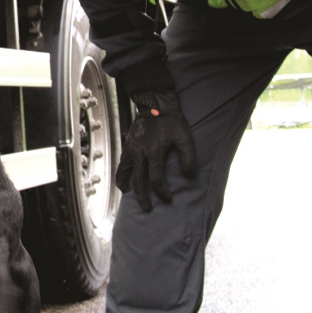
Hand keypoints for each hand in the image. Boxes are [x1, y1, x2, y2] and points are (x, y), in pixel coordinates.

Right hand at [116, 91, 196, 210]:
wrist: (155, 104)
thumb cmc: (172, 121)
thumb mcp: (185, 137)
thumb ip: (188, 157)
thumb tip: (189, 176)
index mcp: (154, 151)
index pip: (156, 179)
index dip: (162, 191)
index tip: (168, 198)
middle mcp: (140, 152)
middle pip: (138, 181)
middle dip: (143, 197)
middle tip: (148, 208)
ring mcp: (131, 149)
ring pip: (125, 173)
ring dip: (128, 187)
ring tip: (130, 196)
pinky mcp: (127, 145)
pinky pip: (122, 164)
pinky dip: (122, 175)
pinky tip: (126, 181)